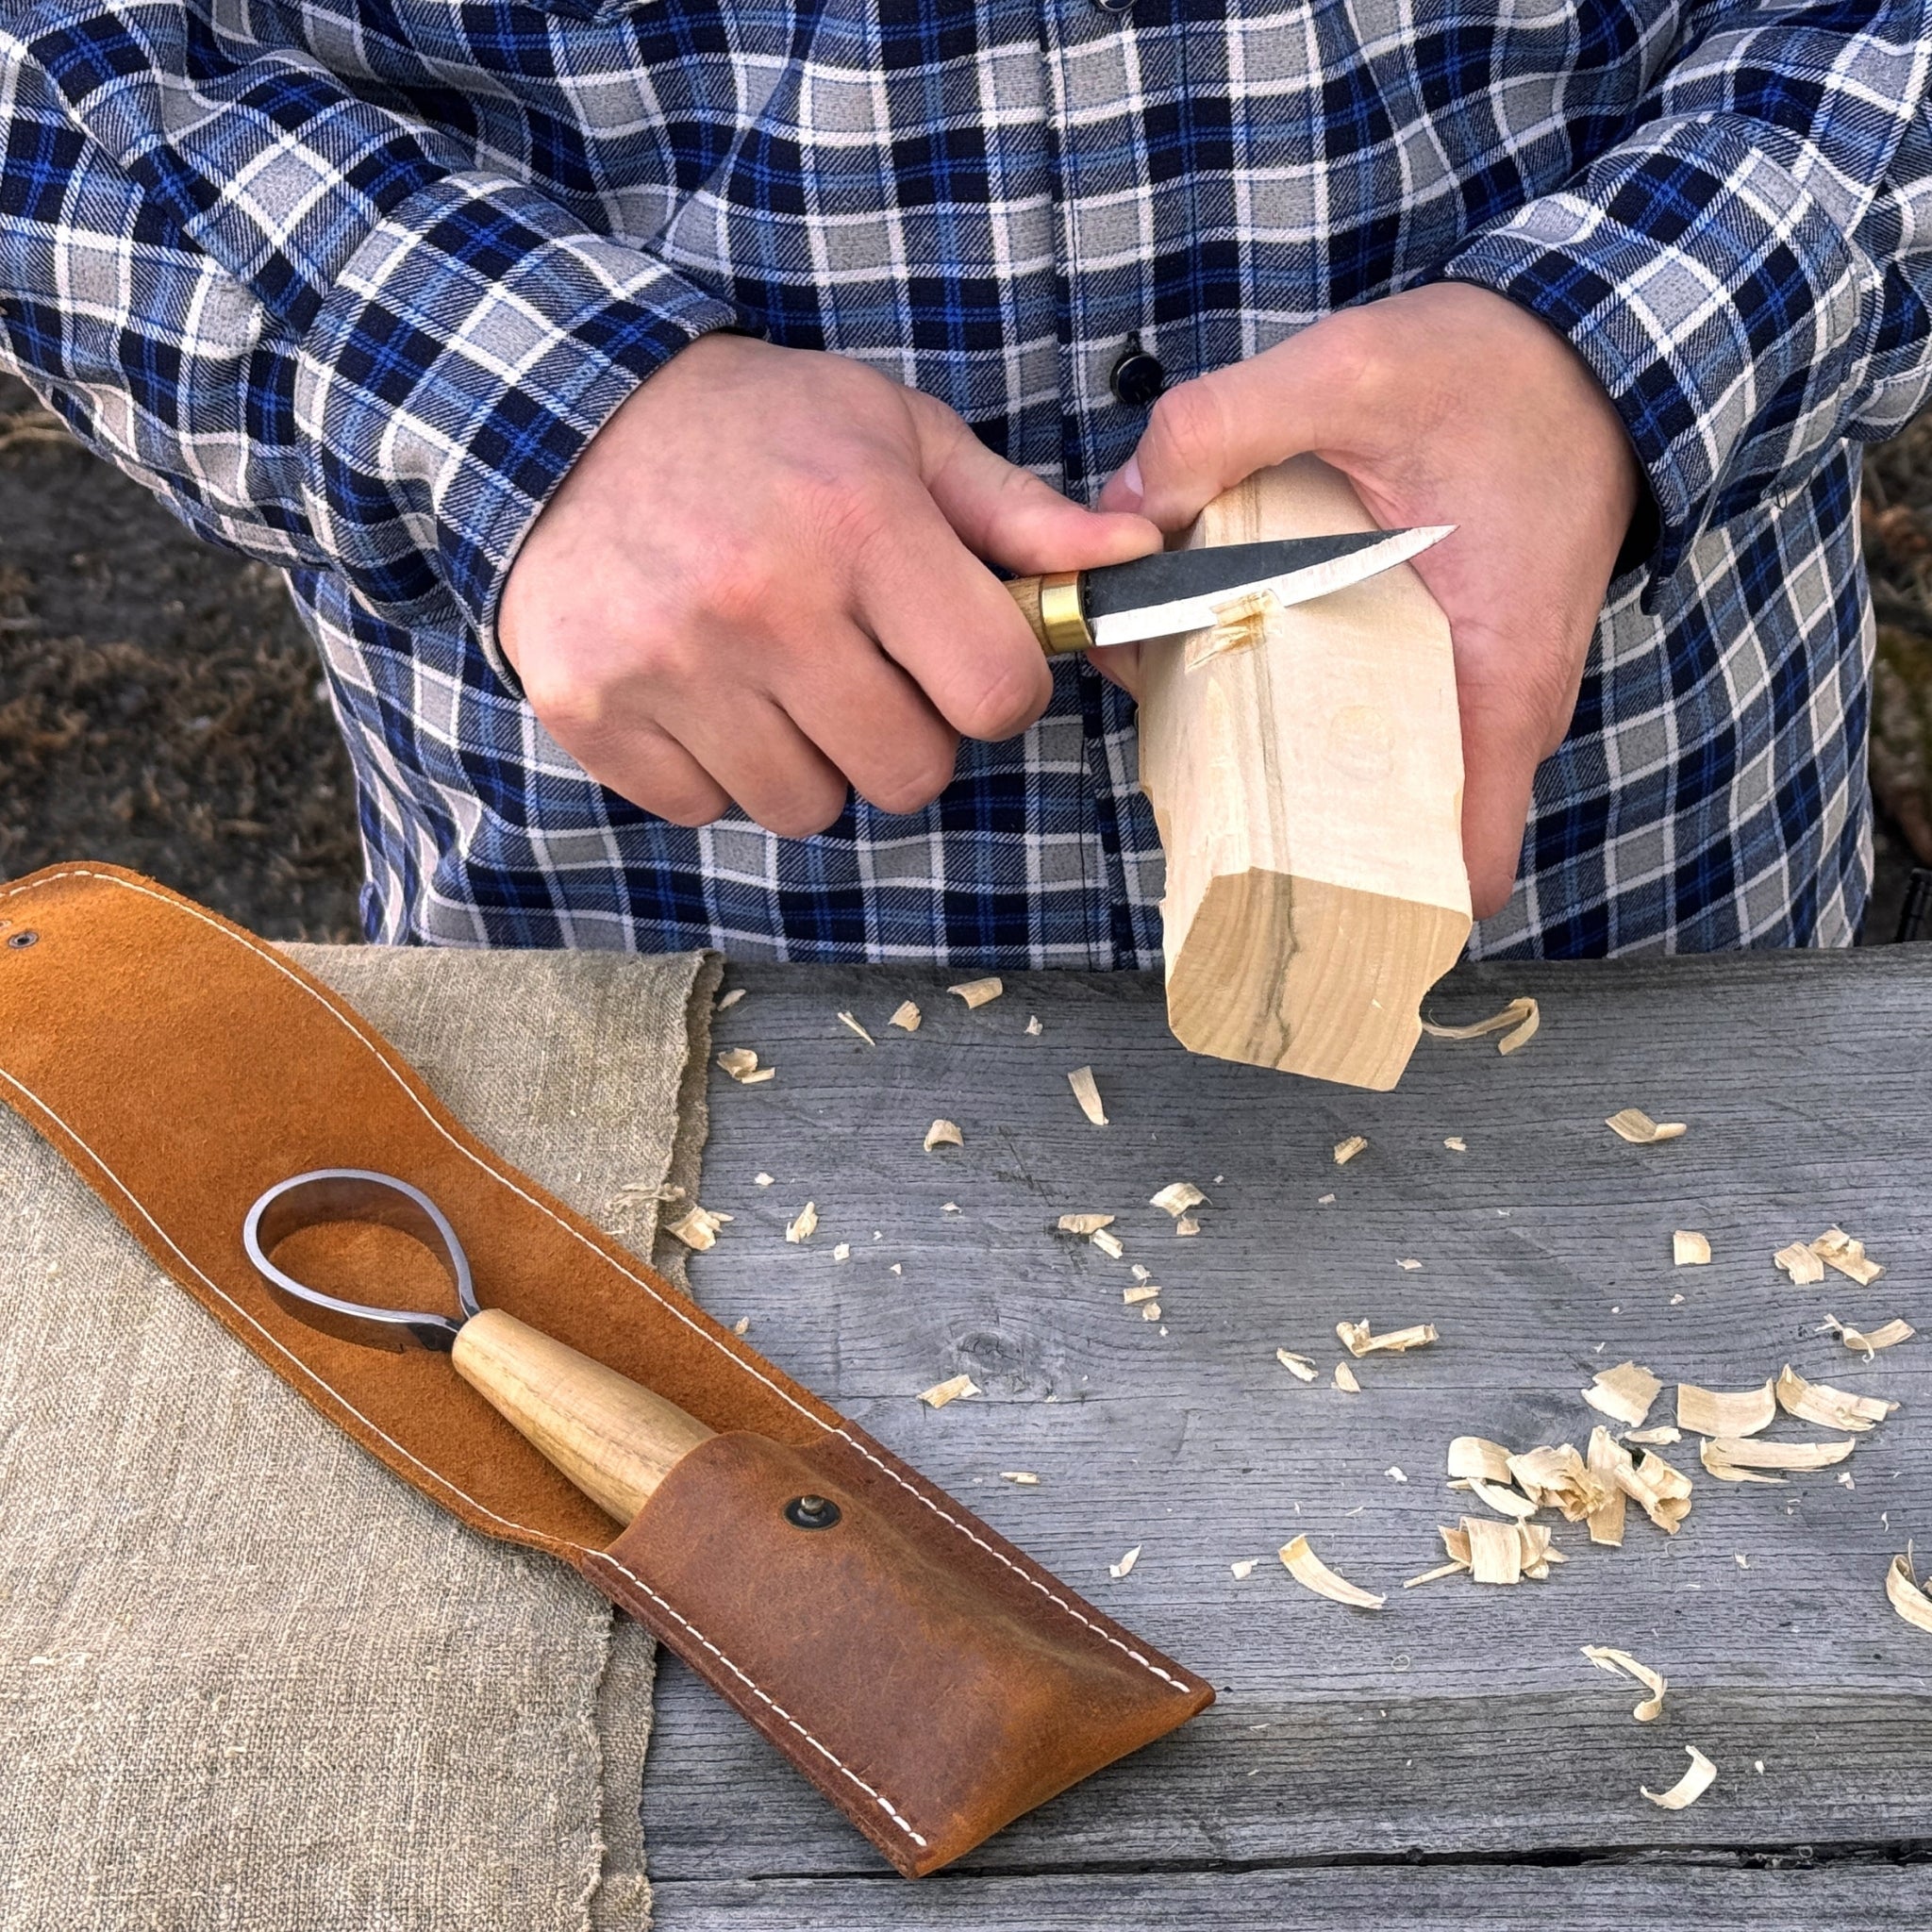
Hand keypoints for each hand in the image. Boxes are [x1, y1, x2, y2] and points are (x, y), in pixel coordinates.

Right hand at [499, 334, 1158, 836]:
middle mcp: (766, 604)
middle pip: (909, 775)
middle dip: (906, 735)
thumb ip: (1016, 516)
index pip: (996, 693)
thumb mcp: (897, 436)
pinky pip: (706, 809)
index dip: (996, 689)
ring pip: (807, 808)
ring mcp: (672, 665)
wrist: (567, 416)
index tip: (964, 660)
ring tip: (777, 675)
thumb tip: (1131, 559)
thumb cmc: (761, 430)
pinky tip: (704, 690)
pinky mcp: (597, 710)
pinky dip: (717, 769)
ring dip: (811, 760)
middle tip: (861, 668)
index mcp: (862, 527)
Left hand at [1097, 284, 1641, 917]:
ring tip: (1185, 704)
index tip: (1274, 882)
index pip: (1460, 870)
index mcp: (1498, 690)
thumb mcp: (1358, 369)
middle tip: (1189, 773)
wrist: (1587, 345)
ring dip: (1276, 754)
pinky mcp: (1439, 655)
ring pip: (1365, 772)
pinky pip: (1364, 713)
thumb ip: (1227, 428)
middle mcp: (1491, 714)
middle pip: (1386, 834)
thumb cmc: (1509, 374)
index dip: (1370, 905)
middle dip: (1285, 826)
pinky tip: (1223, 652)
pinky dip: (1296, 700)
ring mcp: (1467, 690)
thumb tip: (1128, 512)